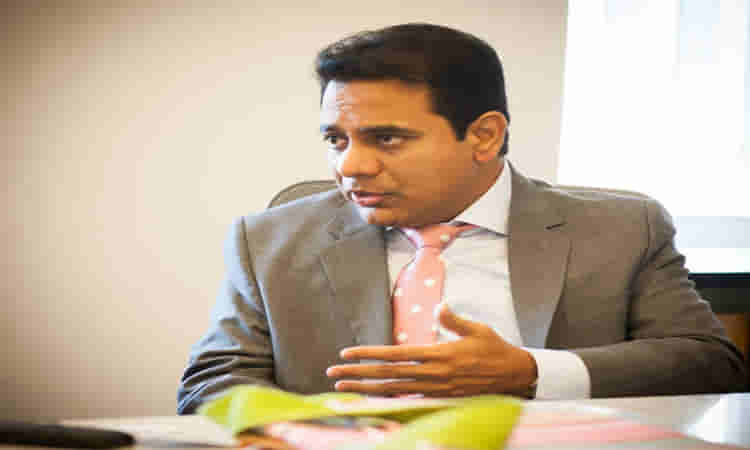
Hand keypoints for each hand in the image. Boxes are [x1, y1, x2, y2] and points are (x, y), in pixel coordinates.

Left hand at [326, 303, 537, 396]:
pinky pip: (407, 399)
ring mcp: (435, 389)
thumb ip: (454, 320)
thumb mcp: (477, 329)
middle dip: (357, 375)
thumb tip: (439, 307)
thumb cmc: (494, 348)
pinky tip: (370, 397)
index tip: (347, 354)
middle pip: (387, 376)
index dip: (369, 355)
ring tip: (342, 388)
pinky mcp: (439, 398)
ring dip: (366, 389)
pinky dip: (386, 399)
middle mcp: (433, 375)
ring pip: (393, 390)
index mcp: (438, 356)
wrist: (514, 376)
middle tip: (331, 374)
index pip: (395, 355)